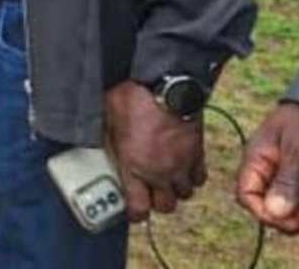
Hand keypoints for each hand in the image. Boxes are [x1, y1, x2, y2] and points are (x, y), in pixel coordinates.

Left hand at [103, 80, 206, 221]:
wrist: (167, 84)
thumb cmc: (133, 98)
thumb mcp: (108, 117)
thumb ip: (107, 139)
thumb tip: (98, 145)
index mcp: (134, 167)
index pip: (139, 209)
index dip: (135, 214)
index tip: (133, 210)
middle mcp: (160, 173)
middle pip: (165, 206)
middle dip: (156, 202)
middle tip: (148, 190)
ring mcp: (182, 165)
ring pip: (184, 194)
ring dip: (175, 189)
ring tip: (166, 177)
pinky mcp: (198, 153)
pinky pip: (199, 178)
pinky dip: (192, 176)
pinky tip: (183, 166)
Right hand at [234, 101, 298, 233]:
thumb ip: (286, 181)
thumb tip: (276, 213)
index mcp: (256, 159)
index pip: (247, 196)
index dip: (266, 213)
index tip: (295, 219)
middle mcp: (263, 169)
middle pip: (264, 206)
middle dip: (289, 219)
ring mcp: (278, 173)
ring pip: (281, 207)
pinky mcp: (294, 176)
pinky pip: (295, 202)